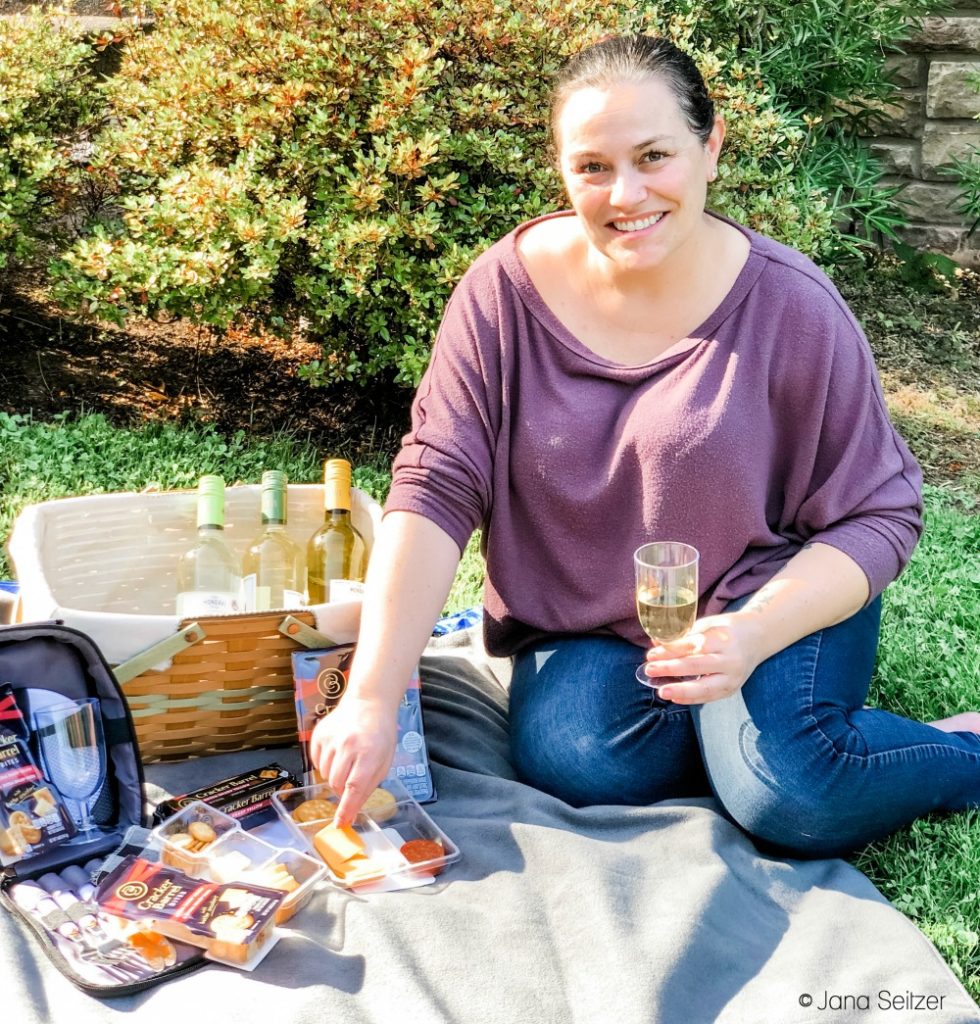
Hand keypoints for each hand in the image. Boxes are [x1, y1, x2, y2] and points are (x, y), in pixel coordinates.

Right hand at [309, 693, 397, 826]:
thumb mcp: (384, 761)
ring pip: (324, 774)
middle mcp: (347, 744)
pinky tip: (337, 752)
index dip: (346, 808)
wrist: (369, 702)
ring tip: (347, 761)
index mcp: (369, 752)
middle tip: (351, 780)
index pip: (354, 787)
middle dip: (341, 790)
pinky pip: (316, 762)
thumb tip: (350, 813)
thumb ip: (368, 787)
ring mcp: (331, 738)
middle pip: (335, 783)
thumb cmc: (380, 734)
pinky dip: (325, 764)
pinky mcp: (319, 734)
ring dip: (334, 776)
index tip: (340, 823)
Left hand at [642, 612, 764, 704]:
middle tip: (650, 670)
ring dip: (681, 691)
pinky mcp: (732, 689)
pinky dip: (692, 699)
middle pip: (697, 667)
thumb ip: (684, 635)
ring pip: (705, 688)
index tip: (651, 654)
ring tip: (662, 692)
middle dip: (671, 669)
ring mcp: (733, 678)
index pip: (693, 647)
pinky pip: (710, 697)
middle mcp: (730, 660)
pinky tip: (675, 698)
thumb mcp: (708, 624)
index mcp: (723, 639)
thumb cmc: (727, 629)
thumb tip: (655, 642)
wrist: (758, 638)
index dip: (671, 651)